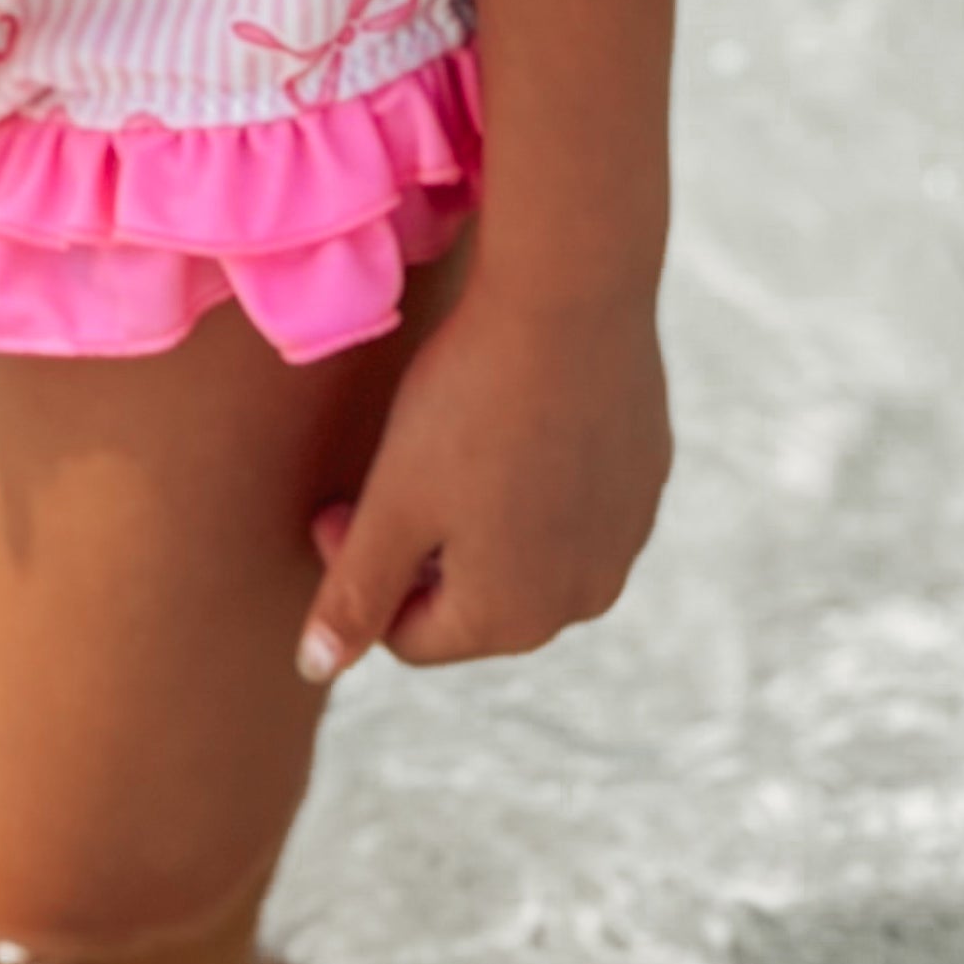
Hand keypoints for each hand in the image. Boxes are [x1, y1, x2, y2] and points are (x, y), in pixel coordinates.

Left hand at [296, 280, 670, 680]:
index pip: (410, 635)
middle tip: (390, 473)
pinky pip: (575, 506)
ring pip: (526, 553)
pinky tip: (514, 418)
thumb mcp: (393, 500)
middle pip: (472, 600)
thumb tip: (315, 670)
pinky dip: (536, 482)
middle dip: (421, 552)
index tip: (339, 501)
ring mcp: (625, 540)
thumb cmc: (468, 398)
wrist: (571, 293)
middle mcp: (582, 599)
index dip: (358, 571)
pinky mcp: (648, 481)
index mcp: (511, 617)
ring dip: (480, 519)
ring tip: (452, 445)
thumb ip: (353, 595)